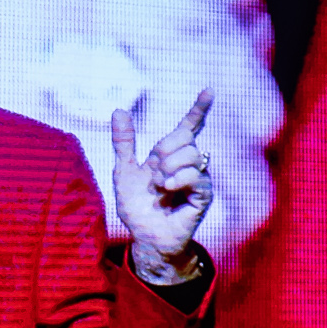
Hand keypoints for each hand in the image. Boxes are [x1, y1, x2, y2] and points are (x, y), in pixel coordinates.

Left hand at [113, 88, 214, 283]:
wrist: (144, 237)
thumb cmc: (137, 208)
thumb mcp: (123, 171)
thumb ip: (123, 142)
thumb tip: (117, 110)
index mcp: (170, 155)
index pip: (188, 127)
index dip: (198, 109)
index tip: (209, 91)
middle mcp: (187, 164)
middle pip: (185, 138)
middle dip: (164, 152)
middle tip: (153, 175)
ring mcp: (198, 178)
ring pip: (190, 155)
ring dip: (168, 170)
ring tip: (159, 188)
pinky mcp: (203, 194)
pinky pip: (195, 175)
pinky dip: (177, 181)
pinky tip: (167, 191)